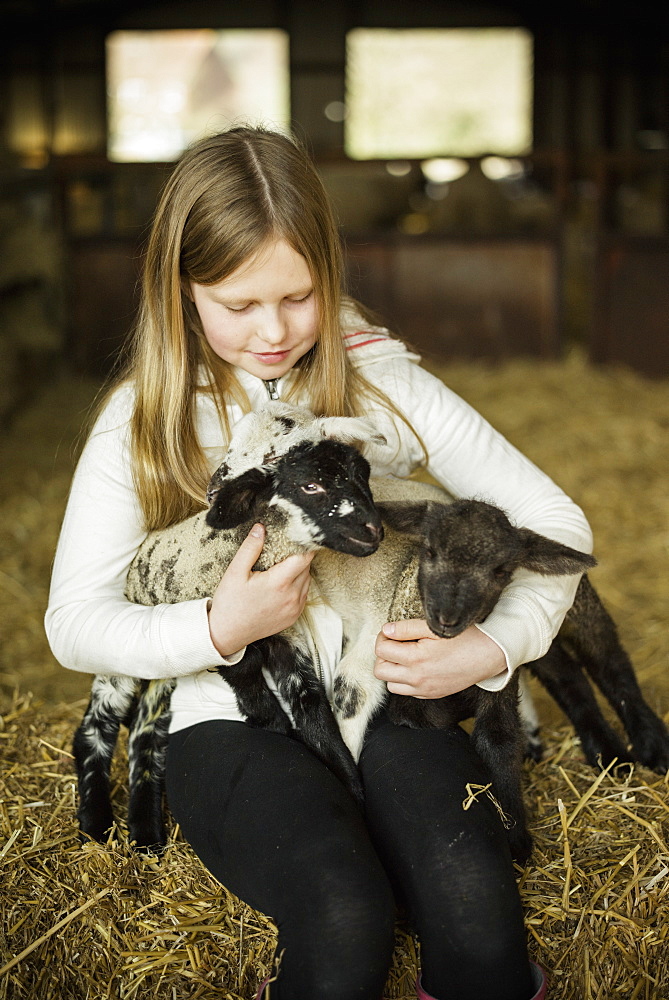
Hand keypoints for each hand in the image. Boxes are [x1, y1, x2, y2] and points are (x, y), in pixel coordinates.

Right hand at [208, 523, 313, 657]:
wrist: (227, 634)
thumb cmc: (230, 603)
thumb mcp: (235, 572)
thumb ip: (250, 548)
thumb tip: (261, 528)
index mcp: (279, 583)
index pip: (304, 557)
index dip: (302, 546)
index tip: (295, 539)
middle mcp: (292, 596)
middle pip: (307, 568)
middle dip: (298, 557)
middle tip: (282, 552)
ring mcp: (295, 609)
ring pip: (307, 580)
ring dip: (298, 572)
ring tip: (279, 569)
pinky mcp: (294, 617)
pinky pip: (303, 595)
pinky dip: (297, 586)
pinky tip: (280, 585)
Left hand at [374, 619, 507, 697]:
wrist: (490, 655)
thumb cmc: (465, 638)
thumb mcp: (433, 627)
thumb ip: (406, 629)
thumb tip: (387, 630)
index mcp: (415, 659)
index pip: (381, 650)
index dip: (383, 637)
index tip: (391, 631)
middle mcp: (417, 678)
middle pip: (380, 671)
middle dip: (383, 655)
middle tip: (395, 643)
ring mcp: (425, 689)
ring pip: (391, 685)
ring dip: (392, 670)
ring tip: (405, 656)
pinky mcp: (432, 694)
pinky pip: (407, 692)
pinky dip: (405, 681)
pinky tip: (417, 667)